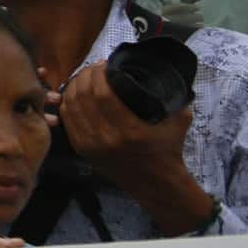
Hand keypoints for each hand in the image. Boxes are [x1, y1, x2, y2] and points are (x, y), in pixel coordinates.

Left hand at [54, 57, 209, 227]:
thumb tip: (169, 72)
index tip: (104, 63)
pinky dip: (68, 103)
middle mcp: (106, 138)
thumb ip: (175, 97)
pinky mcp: (82, 150)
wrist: (155, 184)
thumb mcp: (179, 122)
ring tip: (84, 77)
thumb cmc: (168, 151)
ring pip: (71, 107)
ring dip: (74, 87)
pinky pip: (68, 120)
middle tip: (93, 68)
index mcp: (130, 131)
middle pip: (82, 97)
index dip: (98, 74)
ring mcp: (90, 145)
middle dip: (85, 76)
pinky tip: (74, 93)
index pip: (102, 94)